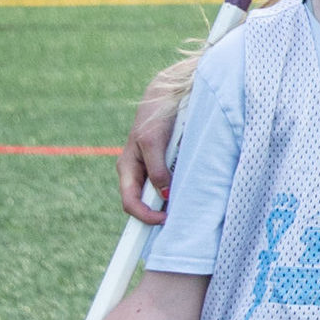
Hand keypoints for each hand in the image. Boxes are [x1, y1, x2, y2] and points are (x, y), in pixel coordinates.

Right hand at [118, 73, 180, 223]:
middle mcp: (136, 172)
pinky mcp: (163, 164)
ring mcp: (149, 169)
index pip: (129, 203)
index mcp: (127, 168)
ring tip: (189, 203)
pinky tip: (192, 187)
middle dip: (160, 212)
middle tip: (181, 217)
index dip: (144, 217)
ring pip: (159, 195)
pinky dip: (179, 189)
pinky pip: (170, 184)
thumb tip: (164, 195)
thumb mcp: (154, 142)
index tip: (163, 222)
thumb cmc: (155, 117)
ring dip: (172, 202)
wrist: (166, 97)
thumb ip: (157, 169)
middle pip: (145, 203)